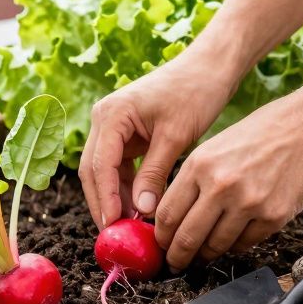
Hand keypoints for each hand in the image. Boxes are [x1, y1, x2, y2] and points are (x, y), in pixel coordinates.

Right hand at [78, 53, 234, 228]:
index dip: (105, 198)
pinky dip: (127, 188)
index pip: (99, 165)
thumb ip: (154, 173)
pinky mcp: (125, 133)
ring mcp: (113, 126)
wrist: (209, 68)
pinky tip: (140, 209)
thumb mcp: (175, 137)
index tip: (114, 226)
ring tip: (130, 228)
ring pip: (104, 171)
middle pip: (93, 171)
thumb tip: (140, 210)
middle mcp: (104, 119)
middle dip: (104, 203)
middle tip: (117, 235)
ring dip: (115, 198)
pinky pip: (120, 167)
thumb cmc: (194, 93)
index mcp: (111, 114)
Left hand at [154, 95, 302, 270]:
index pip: (168, 214)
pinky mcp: (274, 217)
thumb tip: (175, 216)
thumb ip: (194, 179)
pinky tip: (234, 240)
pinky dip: (236, 246)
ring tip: (204, 255)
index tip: (162, 244)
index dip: (161, 236)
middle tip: (176, 264)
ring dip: (207, 255)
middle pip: (187, 237)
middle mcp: (220, 186)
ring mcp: (248, 203)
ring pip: (216, 246)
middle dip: (178, 256)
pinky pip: (245, 244)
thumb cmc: (264, 132)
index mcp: (200, 164)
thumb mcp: (217, 147)